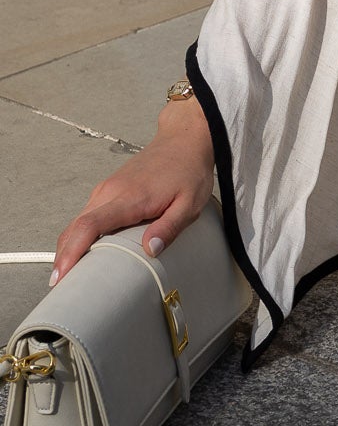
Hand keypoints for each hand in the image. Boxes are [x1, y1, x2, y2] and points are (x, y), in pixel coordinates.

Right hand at [49, 97, 215, 286]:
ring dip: (69, 247)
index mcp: (130, 197)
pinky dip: (79, 235)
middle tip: (60, 285)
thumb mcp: (189, 203)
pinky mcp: (108, 190)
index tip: (62, 273)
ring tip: (70, 275)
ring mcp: (106, 189)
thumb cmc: (187, 170)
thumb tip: (150, 250)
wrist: (183, 140)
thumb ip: (169, 228)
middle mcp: (110, 192)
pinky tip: (84, 251)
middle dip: (63, 257)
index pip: (90, 225)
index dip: (72, 251)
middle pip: (75, 227)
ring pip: (78, 221)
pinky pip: (87, 215)